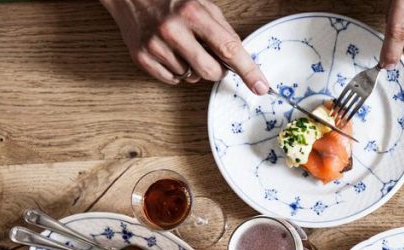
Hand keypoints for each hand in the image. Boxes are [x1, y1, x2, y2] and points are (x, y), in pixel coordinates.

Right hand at [100, 0, 267, 92]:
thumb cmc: (170, 0)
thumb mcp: (202, 4)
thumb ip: (223, 31)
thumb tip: (242, 60)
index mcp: (192, 13)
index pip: (229, 48)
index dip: (248, 71)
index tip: (262, 87)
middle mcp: (172, 29)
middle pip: (211, 72)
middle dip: (218, 71)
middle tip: (211, 57)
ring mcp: (155, 44)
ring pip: (191, 78)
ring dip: (193, 68)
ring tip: (181, 46)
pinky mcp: (141, 56)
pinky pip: (173, 80)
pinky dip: (176, 72)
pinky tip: (169, 53)